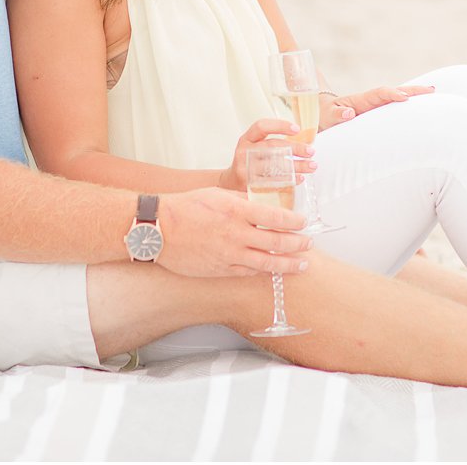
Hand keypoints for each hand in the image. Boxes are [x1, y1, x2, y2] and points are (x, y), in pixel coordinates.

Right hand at [156, 187, 311, 276]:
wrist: (158, 229)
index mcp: (236, 211)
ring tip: (302, 264)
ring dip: (288, 264)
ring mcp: (228, 255)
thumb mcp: (218, 195)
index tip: (304, 222)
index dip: (295, 221)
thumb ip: (242, 202)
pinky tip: (273, 270)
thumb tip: (263, 205)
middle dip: (297, 244)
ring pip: (267, 263)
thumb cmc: (186, 207)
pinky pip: (248, 272)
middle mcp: (235, 234)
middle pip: (276, 242)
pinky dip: (264, 271)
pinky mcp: (220, 269)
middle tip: (309, 243)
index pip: (275, 217)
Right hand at [217, 119, 316, 189]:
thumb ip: (272, 143)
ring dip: (296, 166)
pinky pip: (273, 182)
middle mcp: (244, 151)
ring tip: (312, 166)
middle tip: (311, 151)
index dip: (279, 126)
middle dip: (295, 148)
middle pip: (272, 147)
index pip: (261, 126)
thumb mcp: (254, 147)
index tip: (297, 129)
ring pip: (275, 166)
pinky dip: (289, 180)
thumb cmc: (249, 162)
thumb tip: (304, 141)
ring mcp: (246, 169)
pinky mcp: (250, 184)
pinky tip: (300, 178)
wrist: (230, 183)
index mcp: (246, 139)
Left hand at [321, 84, 434, 127]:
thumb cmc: (324, 116)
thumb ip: (336, 115)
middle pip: (394, 92)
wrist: (324, 114)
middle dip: (412, 90)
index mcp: (360, 100)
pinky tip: (424, 106)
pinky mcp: (379, 113)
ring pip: (398, 98)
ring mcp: (376, 106)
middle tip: (431, 90)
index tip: (404, 97)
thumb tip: (349, 113)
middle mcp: (371, 100)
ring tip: (434, 93)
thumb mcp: (326, 116)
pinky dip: (410, 105)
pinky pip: (396, 108)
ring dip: (415, 95)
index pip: (379, 94)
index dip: (391, 94)